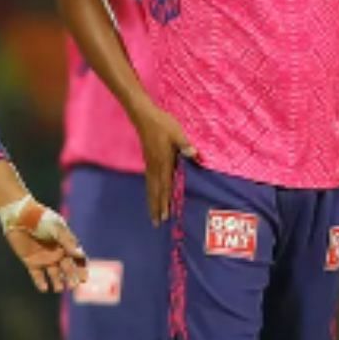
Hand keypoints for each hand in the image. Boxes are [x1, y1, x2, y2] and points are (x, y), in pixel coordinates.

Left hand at [0, 196, 88, 292]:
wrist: (20, 216)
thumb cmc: (41, 218)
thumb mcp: (56, 228)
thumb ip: (67, 241)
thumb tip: (79, 254)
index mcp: (66, 244)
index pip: (78, 259)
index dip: (82, 269)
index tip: (84, 278)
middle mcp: (57, 253)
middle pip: (68, 269)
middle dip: (72, 278)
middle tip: (73, 285)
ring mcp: (44, 259)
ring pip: (54, 274)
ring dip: (58, 282)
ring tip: (59, 288)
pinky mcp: (31, 262)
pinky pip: (37, 275)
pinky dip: (41, 283)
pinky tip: (44, 288)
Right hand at [135, 105, 198, 225]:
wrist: (144, 116)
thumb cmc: (162, 124)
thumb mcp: (177, 133)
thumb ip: (185, 145)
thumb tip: (194, 154)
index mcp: (163, 162)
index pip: (165, 186)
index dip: (165, 201)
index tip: (165, 215)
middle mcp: (155, 166)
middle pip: (156, 191)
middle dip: (156, 208)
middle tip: (157, 223)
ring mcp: (150, 164)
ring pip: (150, 187)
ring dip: (152, 202)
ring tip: (152, 215)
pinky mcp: (148, 161)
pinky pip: (149, 181)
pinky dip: (150, 191)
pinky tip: (151, 195)